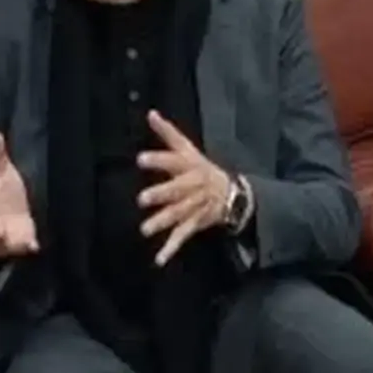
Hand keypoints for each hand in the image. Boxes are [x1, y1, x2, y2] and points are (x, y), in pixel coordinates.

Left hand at [137, 110, 231, 266]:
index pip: (172, 161)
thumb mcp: (187, 149)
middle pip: (176, 190)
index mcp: (188, 166)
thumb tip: (150, 113)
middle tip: (142, 199)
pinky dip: (171, 249)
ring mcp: (194, 206)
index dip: (158, 160)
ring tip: (145, 230)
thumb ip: (167, 133)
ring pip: (178, 214)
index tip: (140, 159)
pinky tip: (159, 260)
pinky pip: (182, 236)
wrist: (231, 193)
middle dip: (161, 194)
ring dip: (162, 222)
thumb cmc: (201, 168)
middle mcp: (192, 186)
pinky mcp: (195, 223)